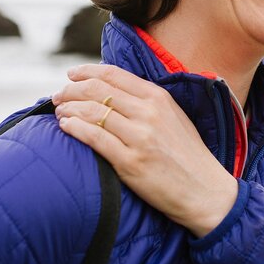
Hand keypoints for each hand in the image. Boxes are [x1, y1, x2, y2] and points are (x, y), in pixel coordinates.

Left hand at [52, 63, 237, 237]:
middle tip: (59, 96)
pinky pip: (94, 139)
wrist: (205, 191)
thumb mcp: (173, 117)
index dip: (86, 72)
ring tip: (60, 113)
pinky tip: (66, 127)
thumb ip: (147, 102)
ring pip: (92, 112)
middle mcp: (148, 113)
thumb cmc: (187, 156)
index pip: (113, 75)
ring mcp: (139, 138)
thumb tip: (112, 90)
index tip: (71, 75)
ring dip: (69, 109)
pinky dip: (75, 129)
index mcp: (159, 98)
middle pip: (97, 91)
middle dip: (71, 90)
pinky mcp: (130, 162)